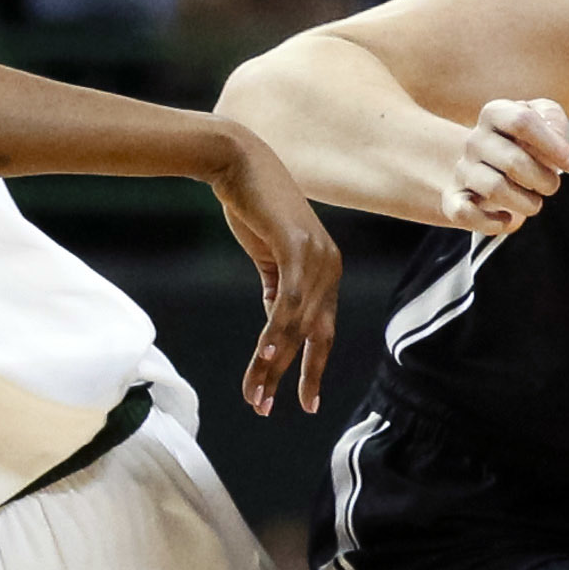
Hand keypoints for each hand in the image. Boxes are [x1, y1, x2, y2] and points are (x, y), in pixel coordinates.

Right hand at [212, 130, 339, 415]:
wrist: (237, 160)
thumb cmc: (251, 205)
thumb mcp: (268, 256)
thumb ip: (277, 289)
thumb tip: (277, 324)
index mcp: (327, 271)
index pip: (323, 331)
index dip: (313, 369)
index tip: (307, 403)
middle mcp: (331, 267)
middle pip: (313, 336)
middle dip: (290, 377)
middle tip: (266, 408)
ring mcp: (319, 257)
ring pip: (297, 326)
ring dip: (273, 364)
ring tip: (256, 394)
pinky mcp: (299, 247)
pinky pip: (287, 302)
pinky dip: (275, 332)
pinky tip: (264, 358)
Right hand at [445, 97, 568, 234]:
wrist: (486, 167)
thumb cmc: (525, 143)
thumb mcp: (542, 120)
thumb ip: (552, 118)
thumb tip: (555, 135)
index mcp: (495, 114)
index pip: (522, 122)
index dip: (553, 146)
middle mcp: (474, 140)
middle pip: (514, 161)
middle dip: (544, 180)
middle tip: (552, 185)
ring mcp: (462, 171)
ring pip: (495, 189)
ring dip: (527, 203)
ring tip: (535, 202)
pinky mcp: (454, 200)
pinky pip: (466, 214)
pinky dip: (493, 223)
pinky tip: (508, 219)